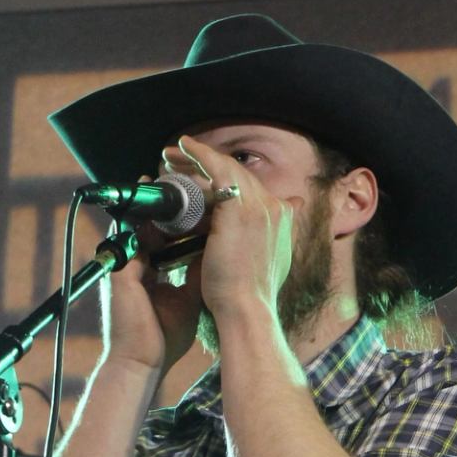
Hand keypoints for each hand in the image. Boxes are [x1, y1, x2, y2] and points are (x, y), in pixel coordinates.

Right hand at [99, 187, 202, 376]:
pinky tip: (162, 211)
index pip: (160, 234)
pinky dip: (145, 225)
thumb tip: (217, 249)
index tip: (198, 203)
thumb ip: (197, 271)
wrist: (143, 362)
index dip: (178, 217)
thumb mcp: (187, 296)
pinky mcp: (119, 273)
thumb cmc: (164, 336)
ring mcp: (123, 266)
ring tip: (168, 184)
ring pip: (135, 225)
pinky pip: (130, 240)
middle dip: (164, 204)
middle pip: (146, 223)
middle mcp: (132, 263)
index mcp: (147, 269)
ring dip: (151, 206)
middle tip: (184, 183)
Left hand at [162, 134, 298, 322]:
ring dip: (199, 157)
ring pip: (227, 169)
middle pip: (239, 176)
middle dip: (208, 165)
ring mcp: (261, 206)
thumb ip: (263, 245)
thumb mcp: (261, 268)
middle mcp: (276, 209)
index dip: (228, 180)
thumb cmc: (247, 296)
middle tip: (181, 159)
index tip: (205, 177)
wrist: (246, 309)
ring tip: (174, 154)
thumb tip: (262, 237)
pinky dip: (201, 154)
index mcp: (282, 223)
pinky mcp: (240, 207)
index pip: (254, 191)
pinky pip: (218, 169)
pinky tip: (184, 147)